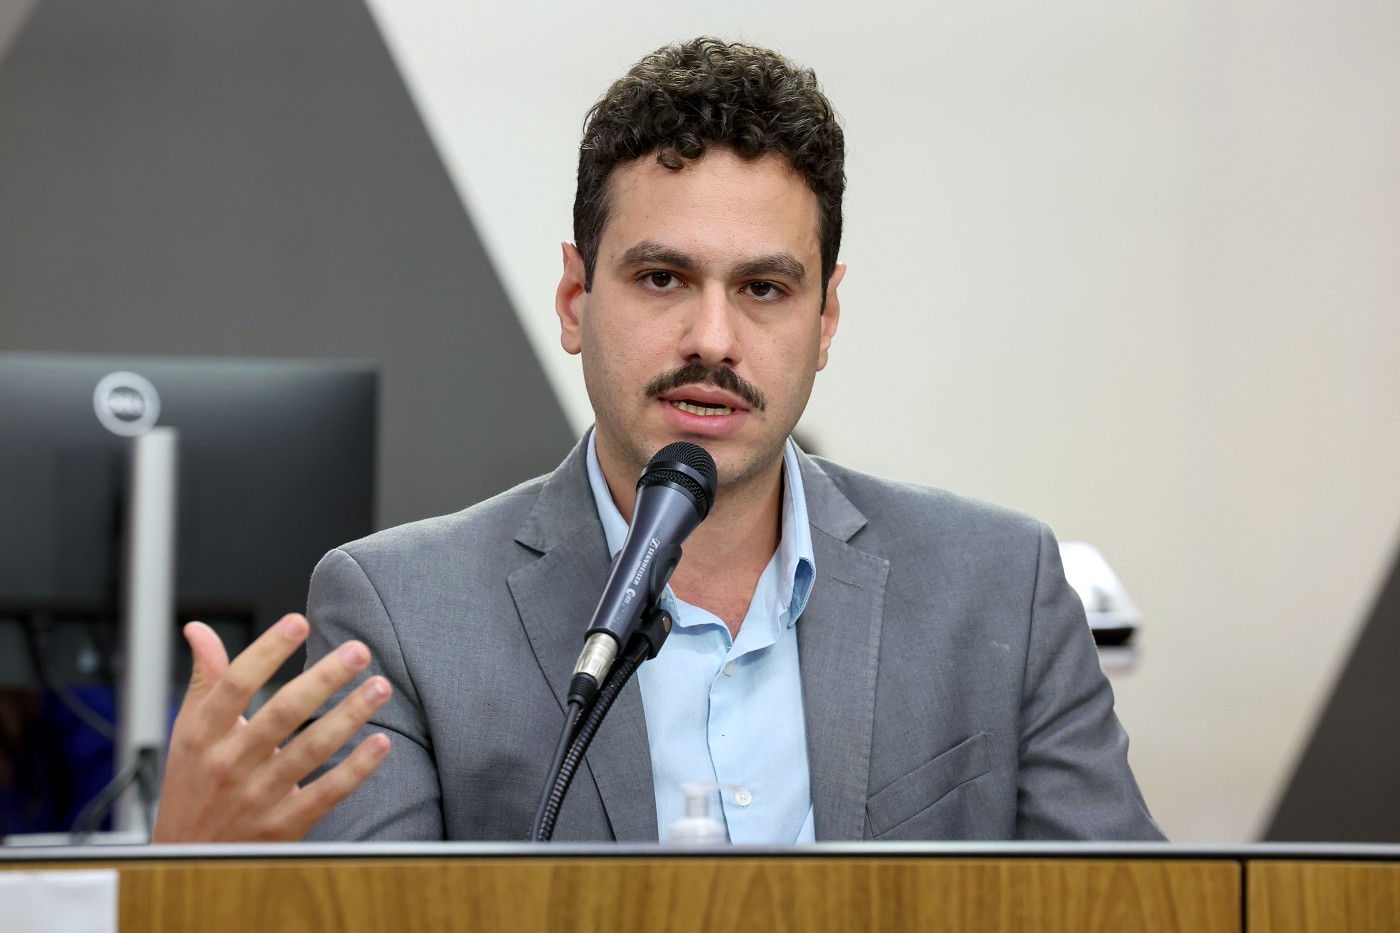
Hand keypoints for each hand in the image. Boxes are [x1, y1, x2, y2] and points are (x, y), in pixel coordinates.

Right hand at [152, 613, 391, 841]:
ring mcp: (258, 796)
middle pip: (283, 712)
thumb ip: (204, 680)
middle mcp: (230, 763)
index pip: (236, 684)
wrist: (187, 860)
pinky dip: (356, 769)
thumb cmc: (192, 787)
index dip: (267, 650)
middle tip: (359, 650)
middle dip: (325, 678)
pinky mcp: (283, 825)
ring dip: (350, 715)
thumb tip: (198, 630)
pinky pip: (326, 793)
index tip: (299, 622)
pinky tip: (381, 742)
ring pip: (311, 749)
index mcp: (203, 735)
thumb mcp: (186, 733)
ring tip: (380, 687)